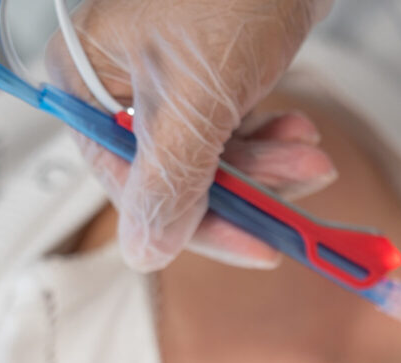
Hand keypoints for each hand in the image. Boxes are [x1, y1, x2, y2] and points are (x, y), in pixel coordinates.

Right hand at [46, 0, 337, 270]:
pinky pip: (236, 132)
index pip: (132, 188)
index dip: (199, 225)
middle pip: (178, 178)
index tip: (258, 246)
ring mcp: (169, 81)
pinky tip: (304, 134)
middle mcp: (120, 88)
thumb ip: (170, 180)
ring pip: (215, 160)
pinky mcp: (214, 74)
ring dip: (270, 167)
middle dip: (249, 188)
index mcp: (87, 86)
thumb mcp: (198, 97)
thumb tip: (144, 250)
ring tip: (314, 153)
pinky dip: (274, 140)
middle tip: (303, 185)